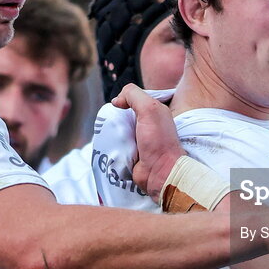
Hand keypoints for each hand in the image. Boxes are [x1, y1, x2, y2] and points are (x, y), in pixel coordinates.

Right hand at [111, 84, 183, 201]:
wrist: (160, 173)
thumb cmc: (158, 140)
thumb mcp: (150, 109)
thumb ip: (134, 96)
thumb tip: (116, 100)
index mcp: (155, 112)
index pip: (133, 99)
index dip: (124, 100)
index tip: (119, 106)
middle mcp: (147, 124)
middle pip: (123, 114)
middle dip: (114, 116)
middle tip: (111, 122)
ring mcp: (138, 139)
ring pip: (117, 128)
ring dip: (111, 131)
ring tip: (109, 134)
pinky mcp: (130, 153)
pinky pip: (115, 144)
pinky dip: (110, 144)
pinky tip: (108, 144)